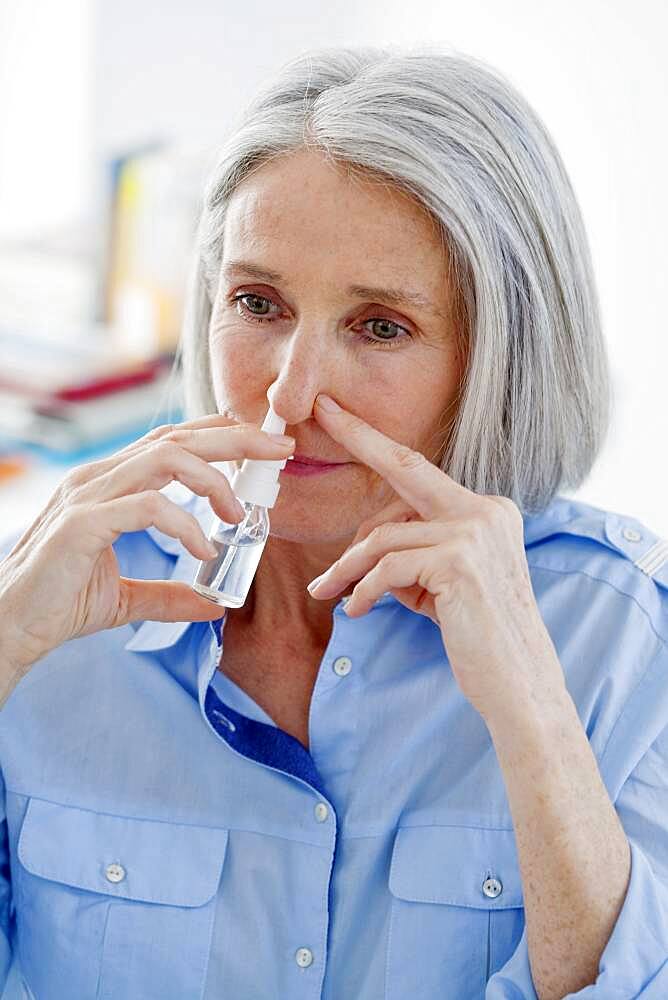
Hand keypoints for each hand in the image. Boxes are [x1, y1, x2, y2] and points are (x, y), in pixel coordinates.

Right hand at [0, 415, 295, 672]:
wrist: (10, 628)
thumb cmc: (59, 604)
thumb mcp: (126, 598)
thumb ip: (169, 595)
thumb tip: (214, 603)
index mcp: (108, 484)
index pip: (170, 441)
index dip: (217, 434)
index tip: (260, 442)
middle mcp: (98, 478)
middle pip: (177, 439)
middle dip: (234, 439)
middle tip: (279, 449)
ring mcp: (87, 495)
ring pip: (164, 459)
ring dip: (214, 479)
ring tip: (241, 513)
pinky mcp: (82, 523)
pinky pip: (148, 507)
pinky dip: (184, 523)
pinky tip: (204, 549)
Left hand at [307, 393, 566, 724]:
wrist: (518, 684)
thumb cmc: (476, 635)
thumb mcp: (442, 582)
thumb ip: (414, 550)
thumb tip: (365, 546)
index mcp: (486, 510)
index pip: (421, 468)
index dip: (375, 437)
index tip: (337, 410)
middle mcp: (486, 510)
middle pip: (406, 467)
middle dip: (358, 437)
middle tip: (315, 415)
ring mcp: (475, 533)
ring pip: (384, 535)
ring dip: (347, 567)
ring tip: (327, 591)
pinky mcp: (459, 563)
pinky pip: (388, 567)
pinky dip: (364, 589)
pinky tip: (356, 609)